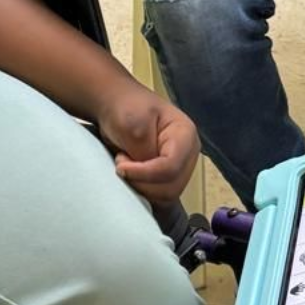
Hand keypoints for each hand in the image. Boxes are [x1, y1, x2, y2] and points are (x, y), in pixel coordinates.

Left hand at [95, 83, 199, 206]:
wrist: (116, 106)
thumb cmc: (126, 108)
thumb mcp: (133, 123)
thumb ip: (144, 150)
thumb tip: (146, 174)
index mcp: (186, 136)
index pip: (171, 168)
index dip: (145, 174)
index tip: (121, 166)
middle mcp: (188, 155)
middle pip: (171, 187)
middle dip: (142, 181)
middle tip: (122, 163)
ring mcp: (179, 168)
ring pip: (165, 196)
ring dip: (140, 186)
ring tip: (126, 165)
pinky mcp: (168, 178)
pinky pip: (159, 197)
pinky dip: (142, 191)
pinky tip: (131, 175)